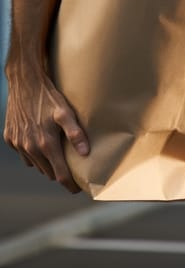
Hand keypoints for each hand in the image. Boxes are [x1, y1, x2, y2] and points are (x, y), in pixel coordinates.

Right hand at [3, 71, 88, 193]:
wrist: (25, 83)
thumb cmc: (49, 97)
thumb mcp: (66, 112)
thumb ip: (76, 133)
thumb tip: (85, 153)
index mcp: (45, 144)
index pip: (60, 173)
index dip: (70, 183)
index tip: (78, 189)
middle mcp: (30, 148)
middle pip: (47, 171)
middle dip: (60, 173)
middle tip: (72, 170)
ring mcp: (18, 144)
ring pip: (35, 164)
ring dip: (46, 163)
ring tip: (59, 157)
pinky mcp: (10, 139)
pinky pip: (24, 154)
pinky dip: (33, 153)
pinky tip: (42, 144)